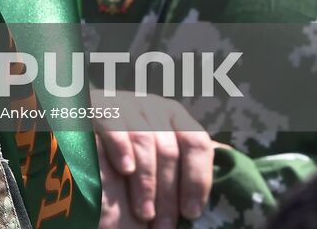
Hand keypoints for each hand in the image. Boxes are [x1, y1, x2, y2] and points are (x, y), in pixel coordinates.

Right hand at [93, 90, 214, 227]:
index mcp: (175, 116)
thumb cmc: (129, 156)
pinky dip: (122, 148)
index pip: (196, 143)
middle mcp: (153, 105)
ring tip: (144, 212)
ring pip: (145, 141)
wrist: (85, 134)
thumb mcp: (163, 155)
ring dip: (146, 182)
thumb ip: (189, 158)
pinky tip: (126, 170)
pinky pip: (115, 124)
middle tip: (163, 225)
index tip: (191, 212)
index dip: (197, 179)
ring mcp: (126, 101)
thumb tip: (231, 157)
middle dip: (168, 192)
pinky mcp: (99, 103)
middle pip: (169, 150)